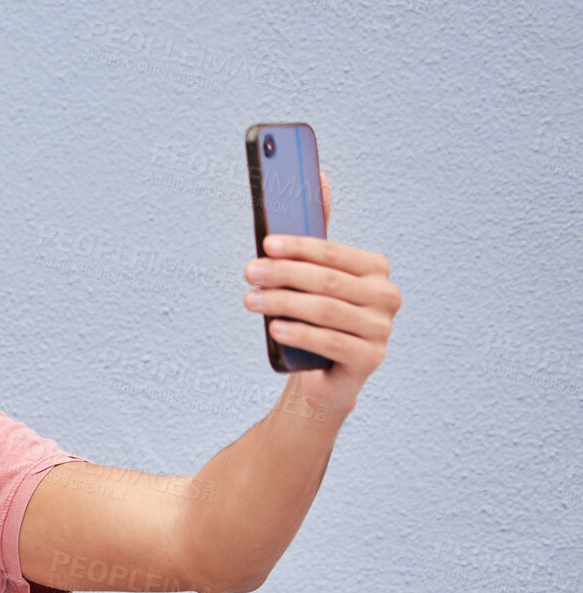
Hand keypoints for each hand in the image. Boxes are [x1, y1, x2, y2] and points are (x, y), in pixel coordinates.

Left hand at [244, 171, 402, 415]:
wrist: (325, 373)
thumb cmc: (317, 315)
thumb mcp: (315, 275)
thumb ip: (317, 231)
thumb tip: (320, 176)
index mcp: (375, 269)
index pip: (334, 253)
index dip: (300, 246)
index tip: (266, 243)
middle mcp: (386, 296)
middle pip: (328, 281)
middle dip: (284, 274)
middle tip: (250, 272)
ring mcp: (381, 330)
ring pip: (327, 311)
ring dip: (284, 303)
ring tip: (252, 300)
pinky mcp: (370, 359)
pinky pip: (331, 342)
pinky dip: (300, 333)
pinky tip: (275, 329)